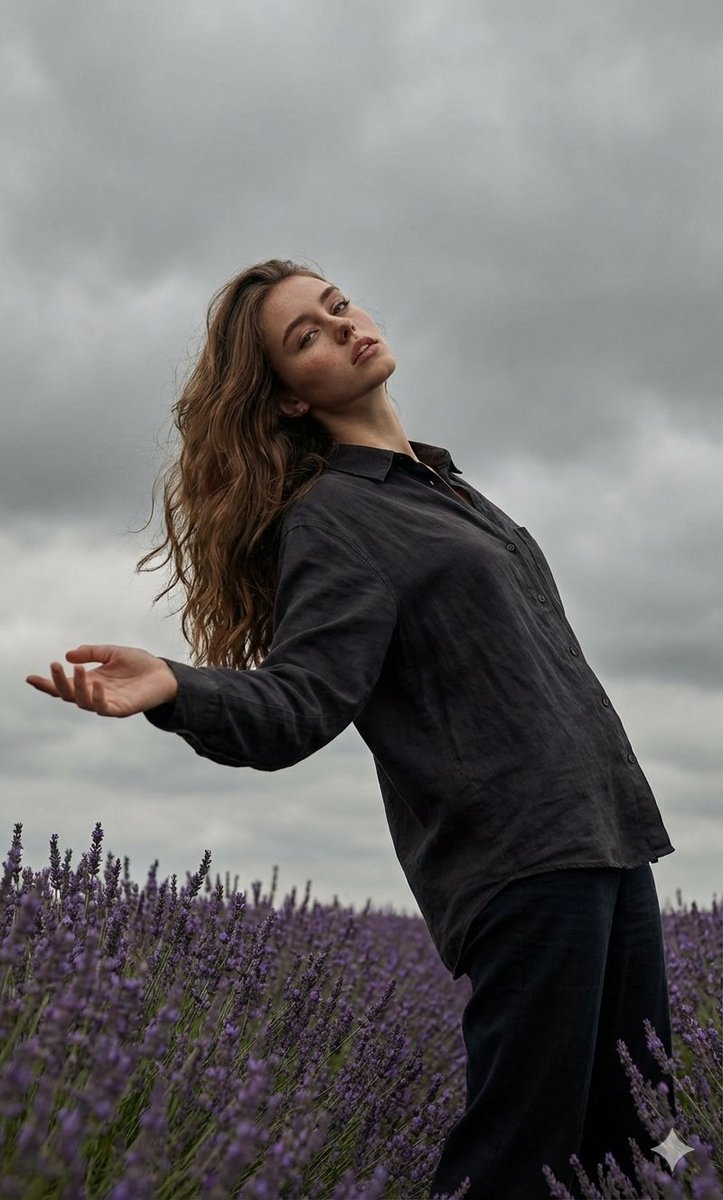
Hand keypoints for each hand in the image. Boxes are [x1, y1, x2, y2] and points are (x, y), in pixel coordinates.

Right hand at [26, 645, 178, 717]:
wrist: (165, 674)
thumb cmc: (139, 664)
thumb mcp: (112, 652)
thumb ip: (91, 652)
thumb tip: (69, 655)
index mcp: (90, 682)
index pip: (64, 685)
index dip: (47, 683)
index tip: (29, 678)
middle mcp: (95, 694)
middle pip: (69, 695)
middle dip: (59, 682)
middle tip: (55, 666)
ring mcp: (107, 703)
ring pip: (84, 702)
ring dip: (78, 686)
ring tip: (78, 669)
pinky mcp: (122, 709)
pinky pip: (105, 707)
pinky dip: (99, 696)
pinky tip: (97, 683)